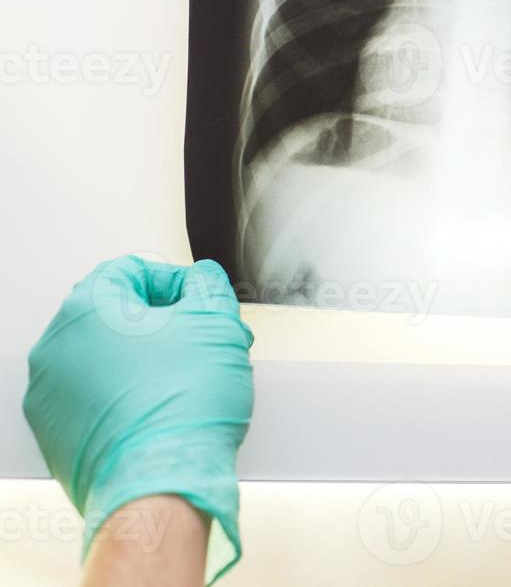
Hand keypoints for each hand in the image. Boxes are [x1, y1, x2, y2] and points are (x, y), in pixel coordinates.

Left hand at [24, 256, 254, 583]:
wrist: (162, 483)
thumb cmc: (182, 409)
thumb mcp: (217, 322)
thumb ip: (208, 285)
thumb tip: (200, 282)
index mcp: (88, 310)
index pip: (131, 270)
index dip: (174, 283)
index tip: (196, 304)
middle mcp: (56, 348)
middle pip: (115, 316)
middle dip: (163, 325)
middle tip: (199, 343)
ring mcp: (50, 394)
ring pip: (103, 358)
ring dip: (143, 361)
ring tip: (184, 381)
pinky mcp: (55, 433)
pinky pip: (93, 398)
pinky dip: (124, 397)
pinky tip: (160, 409)